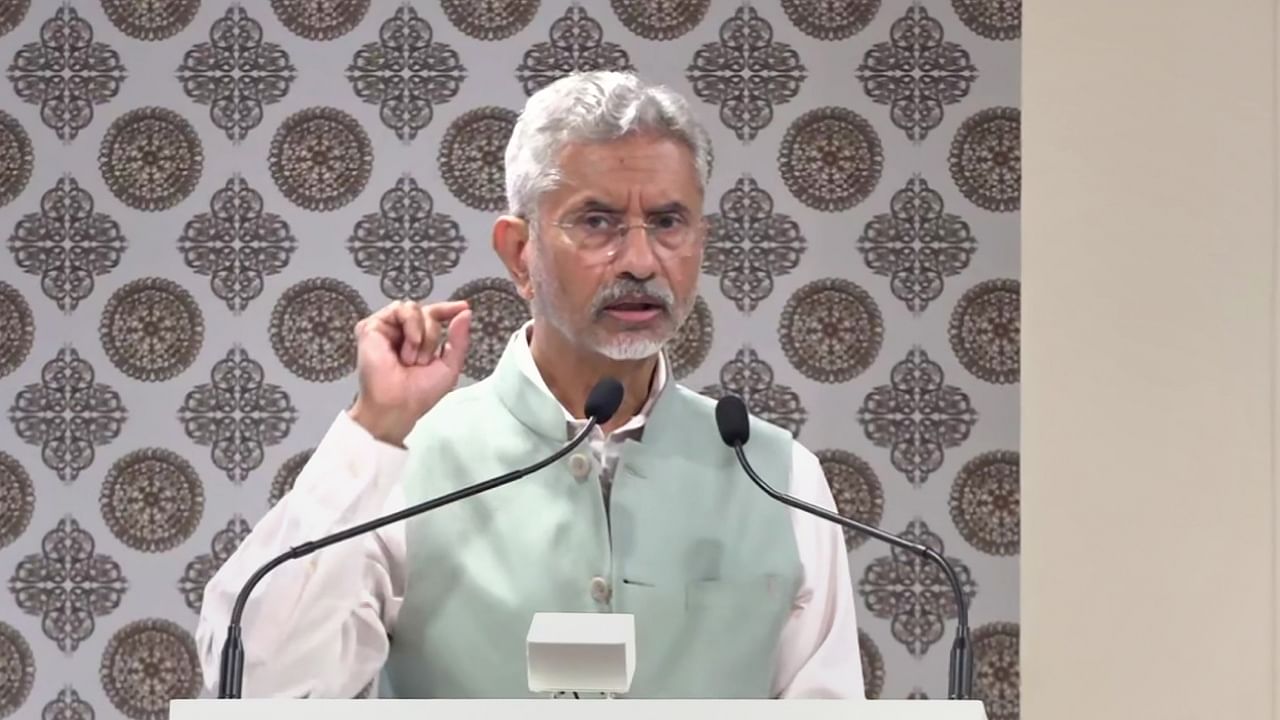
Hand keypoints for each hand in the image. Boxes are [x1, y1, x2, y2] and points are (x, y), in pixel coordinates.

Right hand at [348, 299, 471, 446]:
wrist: (398, 405)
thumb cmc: (420, 393)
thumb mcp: (449, 366)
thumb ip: (460, 339)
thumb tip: (466, 312)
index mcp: (419, 340)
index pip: (434, 316)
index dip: (447, 309)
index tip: (463, 306)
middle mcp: (402, 332)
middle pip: (427, 313)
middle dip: (432, 336)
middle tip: (422, 362)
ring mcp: (386, 328)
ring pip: (414, 309)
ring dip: (421, 335)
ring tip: (411, 359)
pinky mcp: (371, 327)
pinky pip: (399, 309)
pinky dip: (411, 326)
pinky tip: (406, 347)